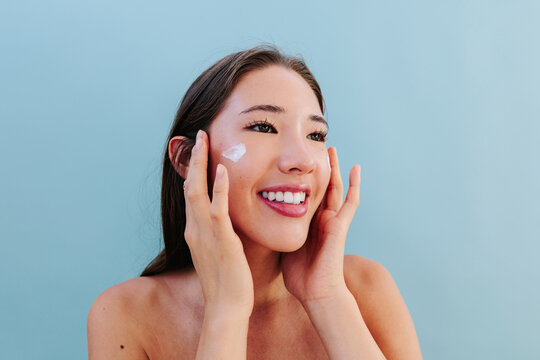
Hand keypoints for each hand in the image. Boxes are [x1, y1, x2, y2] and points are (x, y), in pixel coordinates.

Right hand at [183, 130, 253, 316]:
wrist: (226, 308)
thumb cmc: (226, 281)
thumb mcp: (216, 252)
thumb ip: (217, 233)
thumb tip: (223, 221)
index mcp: (195, 231)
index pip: (192, 194)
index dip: (194, 170)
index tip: (199, 150)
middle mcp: (195, 229)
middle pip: (190, 186)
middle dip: (193, 159)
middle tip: (198, 134)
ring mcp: (205, 234)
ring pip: (197, 192)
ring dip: (200, 165)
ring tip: (204, 140)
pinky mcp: (221, 241)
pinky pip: (217, 210)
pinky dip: (218, 188)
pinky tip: (222, 170)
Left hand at [281, 147, 360, 303]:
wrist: (315, 292)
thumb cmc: (299, 275)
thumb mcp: (283, 246)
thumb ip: (276, 232)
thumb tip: (256, 220)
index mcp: (307, 222)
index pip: (304, 193)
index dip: (300, 178)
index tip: (290, 162)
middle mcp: (321, 218)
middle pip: (320, 186)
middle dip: (316, 168)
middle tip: (312, 147)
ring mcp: (332, 220)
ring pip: (335, 188)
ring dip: (334, 168)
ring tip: (331, 148)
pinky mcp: (340, 225)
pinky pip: (350, 201)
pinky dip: (355, 185)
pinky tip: (356, 168)